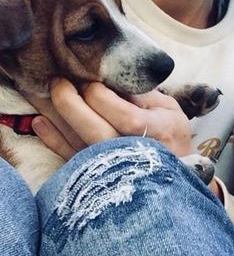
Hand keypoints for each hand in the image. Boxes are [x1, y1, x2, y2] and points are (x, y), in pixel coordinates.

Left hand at [24, 79, 192, 160]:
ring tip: (41, 93)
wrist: (172, 179)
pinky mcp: (95, 176)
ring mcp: (111, 167)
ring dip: (55, 117)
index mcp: (156, 132)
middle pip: (94, 130)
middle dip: (70, 102)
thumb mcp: (169, 110)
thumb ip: (144, 93)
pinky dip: (52, 140)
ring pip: (77, 143)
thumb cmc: (172, 138)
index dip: (100, 95)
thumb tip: (113, 77)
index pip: (122, 114)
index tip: (91, 82)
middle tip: (58, 81)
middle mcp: (131, 152)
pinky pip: (70, 158)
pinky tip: (40, 122)